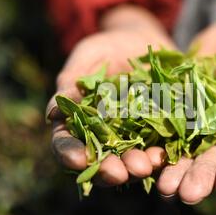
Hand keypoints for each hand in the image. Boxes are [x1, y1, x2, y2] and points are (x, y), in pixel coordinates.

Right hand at [46, 6, 174, 185]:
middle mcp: (103, 137)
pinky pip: (158, 150)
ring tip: (144, 167)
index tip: (78, 159)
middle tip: (117, 172)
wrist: (143, 41)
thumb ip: (71, 81)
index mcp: (77, 121)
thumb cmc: (107, 47)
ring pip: (129, 163)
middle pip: (99, 163)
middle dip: (108, 170)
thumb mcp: (88, 56)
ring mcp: (131, 139)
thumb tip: (52, 113)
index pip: (66, 143)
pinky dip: (160, 157)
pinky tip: (163, 155)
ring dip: (135, 169)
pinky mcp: (157, 135)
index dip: (69, 153)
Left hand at [157, 9, 215, 203]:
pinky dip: (152, 142)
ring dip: (172, 170)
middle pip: (208, 161)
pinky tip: (143, 157)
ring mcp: (192, 125)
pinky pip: (159, 127)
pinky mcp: (170, 111)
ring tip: (163, 187)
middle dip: (198, 178)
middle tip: (187, 195)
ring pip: (181, 151)